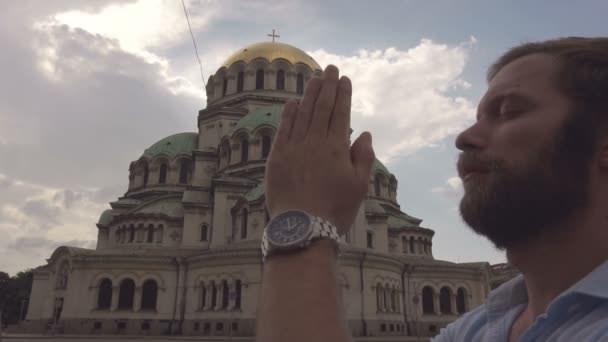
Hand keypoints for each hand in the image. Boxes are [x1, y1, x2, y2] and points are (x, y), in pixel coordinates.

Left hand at [265, 65, 374, 234]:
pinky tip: (293, 102)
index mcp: (336, 148)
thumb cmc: (335, 209)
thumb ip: (363, 157)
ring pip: (302, 113)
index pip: (340, 112)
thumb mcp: (359, 187)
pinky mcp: (277, 157)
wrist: (302, 228)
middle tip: (330, 69)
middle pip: (321, 107)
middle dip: (327, 85)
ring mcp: (293, 148)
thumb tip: (364, 134)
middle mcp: (314, 142)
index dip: (343, 93)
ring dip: (309, 94)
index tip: (345, 79)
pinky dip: (289, 113)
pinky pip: (283, 128)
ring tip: (314, 78)